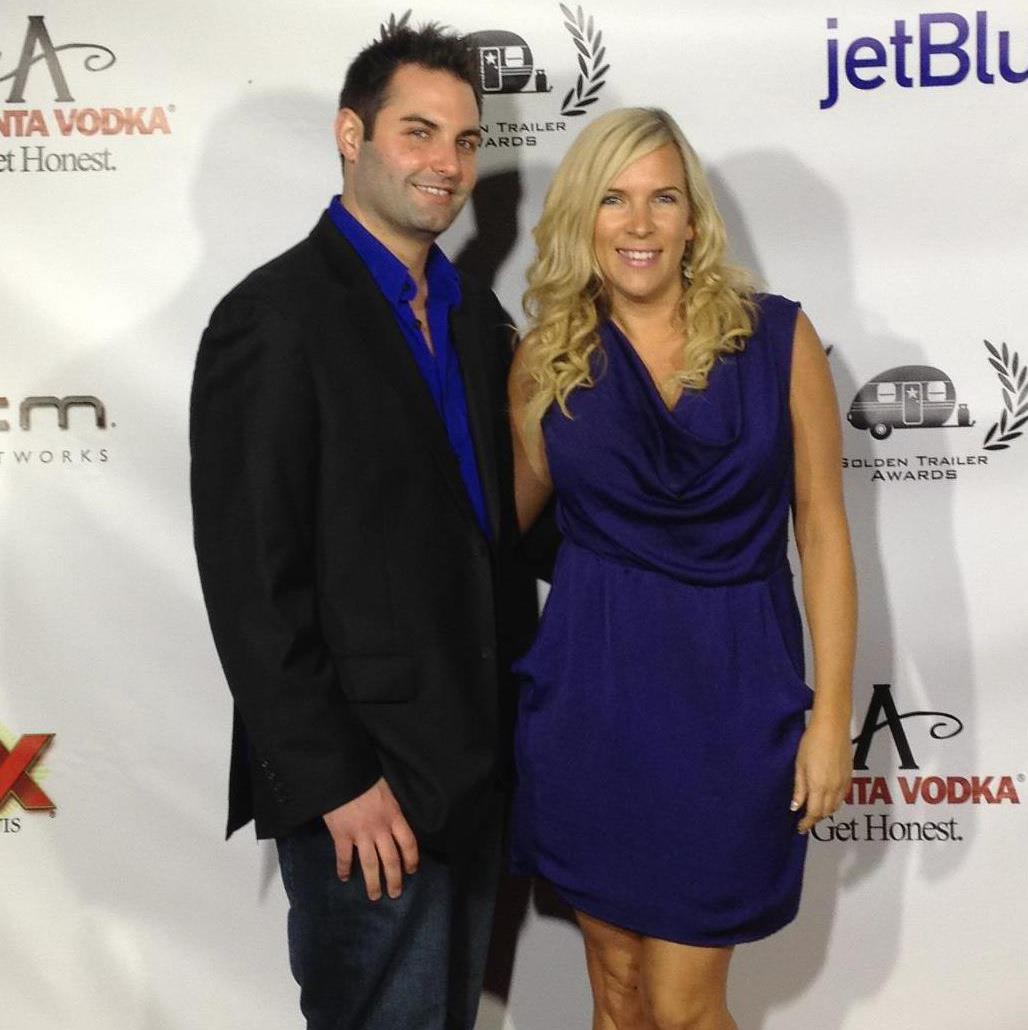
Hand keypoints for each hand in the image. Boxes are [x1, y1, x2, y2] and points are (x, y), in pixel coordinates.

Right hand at [322, 777, 418, 900]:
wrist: (342, 772)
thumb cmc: (365, 778)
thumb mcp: (387, 791)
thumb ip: (391, 809)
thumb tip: (394, 823)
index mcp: (394, 816)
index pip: (408, 843)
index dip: (412, 859)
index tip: (411, 871)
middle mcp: (380, 828)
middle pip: (391, 859)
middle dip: (394, 879)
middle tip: (395, 894)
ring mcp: (361, 833)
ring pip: (370, 864)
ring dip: (373, 882)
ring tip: (375, 896)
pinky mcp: (342, 835)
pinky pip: (345, 857)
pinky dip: (344, 869)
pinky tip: (344, 878)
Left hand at [791, 718, 851, 833]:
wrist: (832, 728)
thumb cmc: (811, 743)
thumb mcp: (799, 765)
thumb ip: (799, 788)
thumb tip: (796, 806)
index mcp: (819, 786)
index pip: (814, 813)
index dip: (807, 823)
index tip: (800, 827)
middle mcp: (833, 788)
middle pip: (826, 812)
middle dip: (815, 819)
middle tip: (805, 819)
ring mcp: (843, 783)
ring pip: (836, 806)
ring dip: (825, 812)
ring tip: (815, 811)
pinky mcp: (850, 776)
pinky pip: (843, 797)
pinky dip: (835, 803)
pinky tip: (827, 799)